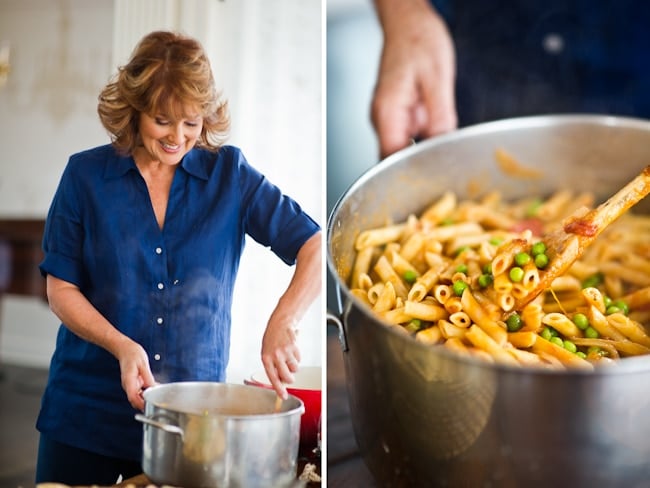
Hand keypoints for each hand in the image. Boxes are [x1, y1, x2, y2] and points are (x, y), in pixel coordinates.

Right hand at [115, 338, 156, 410]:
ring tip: (159, 396)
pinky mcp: (134, 383)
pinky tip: (156, 388)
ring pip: (138, 397)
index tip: (149, 407)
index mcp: (128, 381)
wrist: (125, 349)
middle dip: (145, 404)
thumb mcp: (143, 364)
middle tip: (158, 403)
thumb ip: (148, 377)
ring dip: (147, 398)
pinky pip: (140, 391)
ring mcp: (130, 384)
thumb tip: (153, 388)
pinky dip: (147, 392)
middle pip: (135, 400)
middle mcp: (128, 385)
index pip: (132, 397)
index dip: (140, 404)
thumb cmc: (132, 354)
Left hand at [261, 319, 300, 399]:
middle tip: (289, 376)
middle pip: (287, 377)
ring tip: (288, 358)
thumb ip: (272, 366)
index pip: (272, 378)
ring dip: (294, 366)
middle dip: (290, 379)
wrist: (279, 324)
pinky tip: (292, 350)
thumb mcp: (267, 353)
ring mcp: (285, 351)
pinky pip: (299, 360)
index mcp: (266, 358)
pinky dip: (297, 357)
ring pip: (295, 369)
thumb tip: (280, 381)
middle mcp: (275, 356)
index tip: (283, 396)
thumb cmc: (272, 340)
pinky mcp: (294, 347)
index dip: (279, 389)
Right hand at [371, 0, 456, 158]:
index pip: (390, 156)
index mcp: (387, 111)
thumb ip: (440, 116)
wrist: (408, 22)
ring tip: (445, 156)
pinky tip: (440, 142)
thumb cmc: (418, 40)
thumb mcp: (438, 78)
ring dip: (421, 156)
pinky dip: (422, 145)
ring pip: (401, 151)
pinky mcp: (397, 116)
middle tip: (444, 171)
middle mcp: (382, 118)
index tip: (432, 174)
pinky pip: (407, 139)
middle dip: (417, 167)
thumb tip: (444, 146)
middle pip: (393, 159)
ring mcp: (388, 118)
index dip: (410, 170)